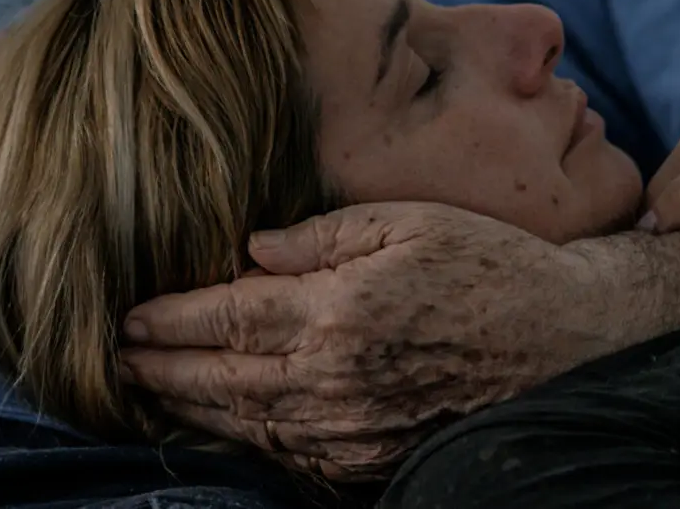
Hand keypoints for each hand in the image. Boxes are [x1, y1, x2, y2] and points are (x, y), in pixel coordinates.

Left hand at [121, 202, 618, 480]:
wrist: (562, 336)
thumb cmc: (489, 266)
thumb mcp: (409, 222)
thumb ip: (323, 236)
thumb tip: (252, 251)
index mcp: (338, 312)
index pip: (227, 318)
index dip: (170, 319)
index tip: (130, 315)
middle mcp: (335, 380)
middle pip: (221, 380)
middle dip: (161, 369)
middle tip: (118, 359)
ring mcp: (353, 429)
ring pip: (248, 426)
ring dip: (192, 409)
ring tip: (154, 391)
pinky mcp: (374, 457)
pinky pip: (292, 456)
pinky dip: (248, 441)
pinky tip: (230, 424)